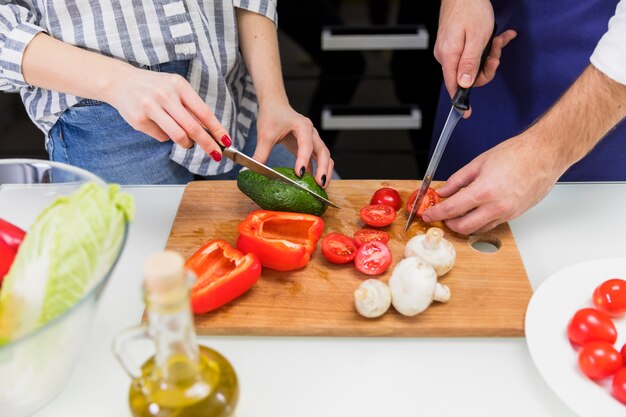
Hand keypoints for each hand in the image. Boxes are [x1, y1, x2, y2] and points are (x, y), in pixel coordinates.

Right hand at [105, 66, 229, 160]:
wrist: (121, 82)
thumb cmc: (154, 87)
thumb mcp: (175, 89)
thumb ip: (190, 108)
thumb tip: (210, 131)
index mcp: (178, 85)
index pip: (203, 111)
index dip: (217, 129)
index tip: (226, 141)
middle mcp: (165, 95)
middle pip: (193, 127)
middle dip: (208, 144)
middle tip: (216, 154)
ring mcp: (150, 107)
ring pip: (178, 135)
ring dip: (187, 144)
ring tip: (186, 142)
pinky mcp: (139, 120)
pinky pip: (161, 137)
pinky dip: (165, 136)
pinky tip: (159, 126)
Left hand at [253, 100, 333, 187]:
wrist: (275, 105)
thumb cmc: (272, 115)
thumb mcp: (265, 135)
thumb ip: (260, 153)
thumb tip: (250, 170)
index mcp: (302, 126)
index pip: (306, 145)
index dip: (304, 160)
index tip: (299, 174)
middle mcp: (312, 132)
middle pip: (323, 152)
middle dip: (323, 169)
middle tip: (319, 185)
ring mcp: (313, 139)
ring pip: (325, 156)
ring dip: (325, 171)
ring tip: (321, 188)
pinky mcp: (310, 146)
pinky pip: (318, 159)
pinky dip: (318, 171)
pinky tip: (312, 183)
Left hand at [421, 134, 561, 234]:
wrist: (545, 155)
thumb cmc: (517, 154)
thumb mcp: (478, 163)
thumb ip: (457, 180)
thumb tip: (443, 191)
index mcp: (484, 191)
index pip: (451, 209)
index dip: (435, 213)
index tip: (427, 214)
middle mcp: (496, 207)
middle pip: (463, 227)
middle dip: (448, 223)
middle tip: (441, 214)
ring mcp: (506, 213)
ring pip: (477, 229)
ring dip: (463, 225)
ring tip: (456, 213)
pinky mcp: (514, 215)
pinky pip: (491, 225)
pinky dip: (479, 222)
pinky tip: (474, 212)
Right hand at [435, 0, 515, 114]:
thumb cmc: (470, 8)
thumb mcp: (477, 38)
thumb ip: (470, 63)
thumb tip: (464, 85)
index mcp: (449, 56)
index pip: (453, 86)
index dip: (462, 100)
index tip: (467, 113)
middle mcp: (446, 55)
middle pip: (467, 76)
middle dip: (487, 67)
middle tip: (497, 52)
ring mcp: (450, 50)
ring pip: (472, 64)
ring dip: (490, 55)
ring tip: (499, 40)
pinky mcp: (455, 44)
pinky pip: (471, 54)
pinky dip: (487, 48)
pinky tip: (499, 37)